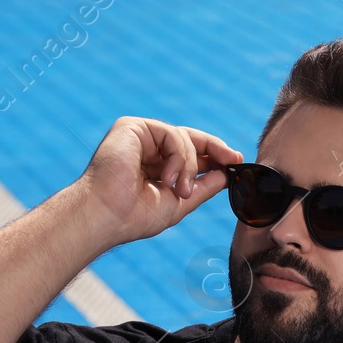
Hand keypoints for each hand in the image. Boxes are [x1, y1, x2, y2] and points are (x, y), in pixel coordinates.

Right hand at [76, 116, 244, 246]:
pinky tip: (166, 179)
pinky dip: (177, 157)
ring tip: (177, 190)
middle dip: (215, 148)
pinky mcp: (132, 127)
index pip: (190, 153)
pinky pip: (171, 134)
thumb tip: (226, 176)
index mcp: (155, 165)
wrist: (106, 216)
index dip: (214, 155)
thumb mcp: (178, 202)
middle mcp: (147, 147)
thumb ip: (202, 188)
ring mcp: (139, 135)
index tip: (235, 162)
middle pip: (190, 139)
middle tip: (232, 160)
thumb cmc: (134, 216)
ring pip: (183, 138)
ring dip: (188, 167)